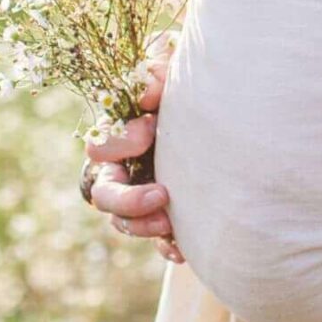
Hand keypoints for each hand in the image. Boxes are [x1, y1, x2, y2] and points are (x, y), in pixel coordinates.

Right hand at [85, 35, 179, 262]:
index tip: (150, 128)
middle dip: (128, 200)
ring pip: (123, 223)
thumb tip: (146, 98)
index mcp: (118, 136)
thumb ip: (156, 73)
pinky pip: (155, 240)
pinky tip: (181, 249)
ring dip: (144, 226)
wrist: (221, 117)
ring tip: (171, 223)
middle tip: (162, 194)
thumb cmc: (187, 88)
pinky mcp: (161, 214)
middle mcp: (122, 169)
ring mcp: (139, 195)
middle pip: (104, 195)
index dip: (119, 142)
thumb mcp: (172, 72)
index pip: (100, 147)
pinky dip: (165, 245)